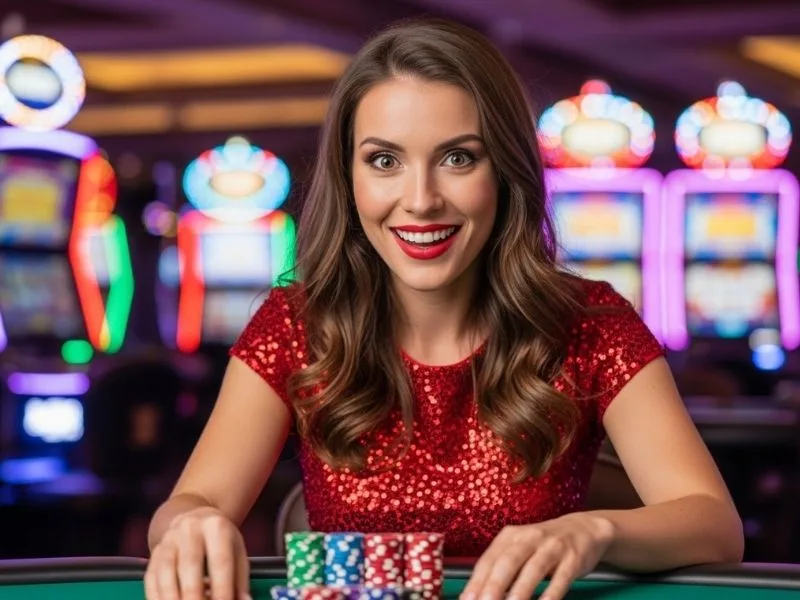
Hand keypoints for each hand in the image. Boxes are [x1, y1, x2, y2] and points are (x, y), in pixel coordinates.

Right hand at [144, 506, 249, 599]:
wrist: (194, 517)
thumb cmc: (220, 541)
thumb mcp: (236, 551)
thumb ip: (240, 580)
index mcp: (216, 527)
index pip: (220, 561)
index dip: (222, 588)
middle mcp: (190, 529)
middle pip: (190, 565)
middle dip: (194, 595)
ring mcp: (169, 540)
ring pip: (166, 572)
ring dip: (172, 598)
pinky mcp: (154, 552)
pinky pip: (152, 578)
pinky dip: (156, 597)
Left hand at [461, 513, 615, 599]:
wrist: (582, 528)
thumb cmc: (542, 545)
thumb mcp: (519, 548)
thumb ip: (500, 568)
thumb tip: (478, 594)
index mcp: (510, 536)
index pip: (488, 560)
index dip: (476, 581)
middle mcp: (529, 538)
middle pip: (508, 562)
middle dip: (494, 586)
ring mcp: (552, 547)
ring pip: (533, 569)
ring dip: (520, 591)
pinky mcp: (572, 558)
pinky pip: (561, 578)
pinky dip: (551, 594)